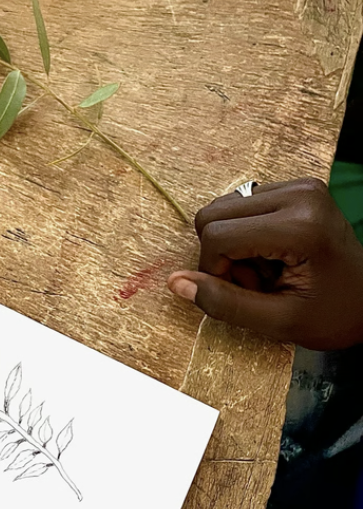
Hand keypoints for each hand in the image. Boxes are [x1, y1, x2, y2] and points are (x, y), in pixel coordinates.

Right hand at [167, 178, 361, 349]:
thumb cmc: (332, 316)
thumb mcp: (277, 322)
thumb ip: (223, 303)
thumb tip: (175, 283)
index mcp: (300, 226)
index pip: (217, 235)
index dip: (215, 271)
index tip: (243, 293)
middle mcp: (300, 194)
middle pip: (212, 215)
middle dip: (222, 256)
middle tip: (256, 283)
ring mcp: (299, 186)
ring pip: (222, 208)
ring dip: (233, 245)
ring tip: (266, 270)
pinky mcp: (296, 186)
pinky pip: (240, 204)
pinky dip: (245, 234)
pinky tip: (271, 255)